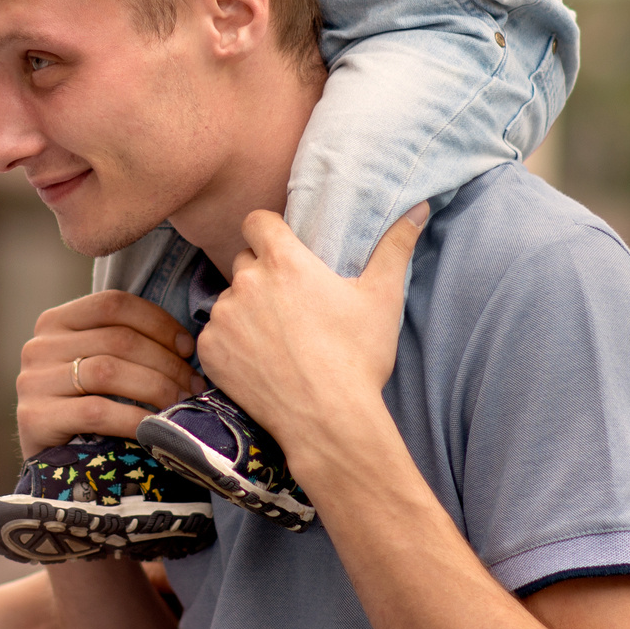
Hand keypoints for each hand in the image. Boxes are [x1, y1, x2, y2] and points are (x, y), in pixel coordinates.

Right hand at [14, 290, 198, 457]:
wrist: (48, 463)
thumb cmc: (82, 408)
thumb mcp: (95, 365)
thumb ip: (124, 346)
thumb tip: (185, 345)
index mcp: (55, 322)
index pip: (112, 304)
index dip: (157, 322)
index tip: (186, 348)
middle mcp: (38, 346)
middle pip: (117, 339)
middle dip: (166, 362)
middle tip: (193, 385)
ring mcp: (32, 382)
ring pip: (109, 371)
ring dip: (156, 387)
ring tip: (181, 403)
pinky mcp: (35, 418)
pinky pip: (97, 411)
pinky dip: (134, 418)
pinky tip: (155, 427)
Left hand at [193, 206, 427, 468]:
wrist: (327, 420)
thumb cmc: (357, 358)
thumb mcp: (382, 298)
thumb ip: (395, 247)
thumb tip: (419, 209)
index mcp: (284, 261)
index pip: (256, 221)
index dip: (267, 230)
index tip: (281, 247)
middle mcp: (246, 282)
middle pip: (244, 261)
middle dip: (262, 274)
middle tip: (289, 303)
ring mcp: (224, 317)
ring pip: (229, 300)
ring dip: (245, 310)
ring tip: (276, 338)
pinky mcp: (210, 350)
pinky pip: (215, 335)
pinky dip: (230, 343)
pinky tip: (258, 361)